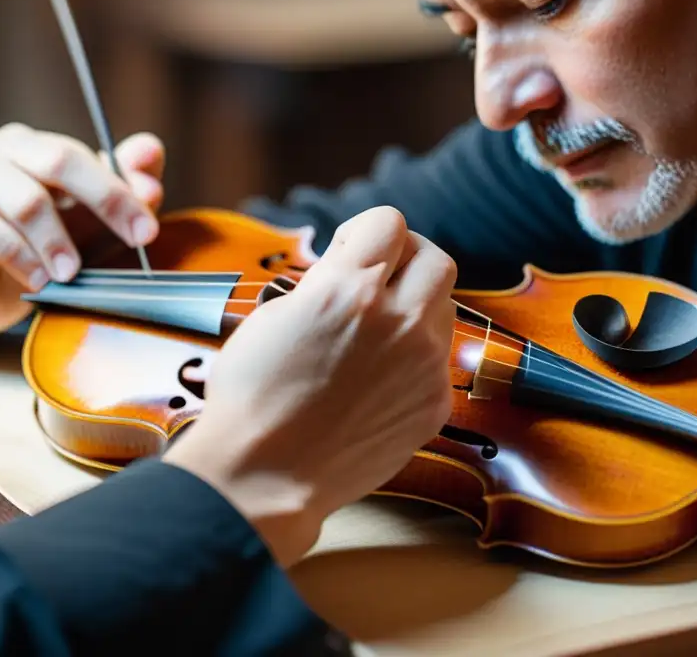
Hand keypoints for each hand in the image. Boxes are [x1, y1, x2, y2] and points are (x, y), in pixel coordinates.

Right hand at [0, 123, 166, 334]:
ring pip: (28, 203)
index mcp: (33, 146)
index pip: (83, 155)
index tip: (148, 229)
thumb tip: (151, 151)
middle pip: (57, 161)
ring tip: (72, 274)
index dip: (121, 189)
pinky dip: (26, 261)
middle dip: (105, 202)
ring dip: (60, 243)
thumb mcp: (89, 224)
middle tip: (134, 243)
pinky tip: (39, 281)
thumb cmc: (37, 250)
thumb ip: (123, 188)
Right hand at [164, 206, 456, 565]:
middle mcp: (396, 320)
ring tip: (376, 331)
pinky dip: (414, 356)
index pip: (390, 222)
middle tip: (379, 279)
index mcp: (347, 289)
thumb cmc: (253, 396)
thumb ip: (324, 284)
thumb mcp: (273, 315)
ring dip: (415, 305)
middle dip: (407, 260)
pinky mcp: (434, 402)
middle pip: (435, 258)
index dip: (366, 231)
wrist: (266, 474)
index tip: (351, 250)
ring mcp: (423, 363)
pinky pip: (438, 359)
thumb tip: (348, 270)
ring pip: (444, 307)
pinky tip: (378, 377)